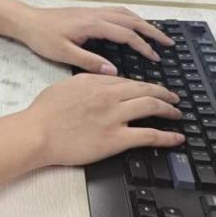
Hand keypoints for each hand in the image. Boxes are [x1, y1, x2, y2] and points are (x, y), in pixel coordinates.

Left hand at [14, 5, 173, 73]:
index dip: (143, 46)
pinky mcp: (88, 11)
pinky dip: (130, 18)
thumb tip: (114, 72)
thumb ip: (88, 61)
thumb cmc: (43, 38)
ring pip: (124, 13)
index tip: (156, 58)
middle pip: (130, 19)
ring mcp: (92, 11)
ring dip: (142, 22)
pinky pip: (116, 12)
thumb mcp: (63, 53)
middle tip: (168, 43)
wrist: (26, 21)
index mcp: (93, 24)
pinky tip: (132, 26)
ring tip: (156, 34)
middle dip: (151, 30)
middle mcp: (96, 14)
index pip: (126, 34)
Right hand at [22, 73, 184, 167]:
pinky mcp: (117, 139)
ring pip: (151, 107)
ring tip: (177, 113)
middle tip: (173, 98)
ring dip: (169, 109)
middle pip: (146, 90)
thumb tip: (101, 77)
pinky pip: (149, 135)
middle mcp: (110, 96)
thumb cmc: (45, 111)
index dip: (144, 85)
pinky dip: (167, 137)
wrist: (38, 132)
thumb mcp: (66, 85)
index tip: (151, 89)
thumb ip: (87, 80)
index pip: (128, 81)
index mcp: (97, 82)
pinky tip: (177, 138)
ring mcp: (115, 117)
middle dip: (164, 93)